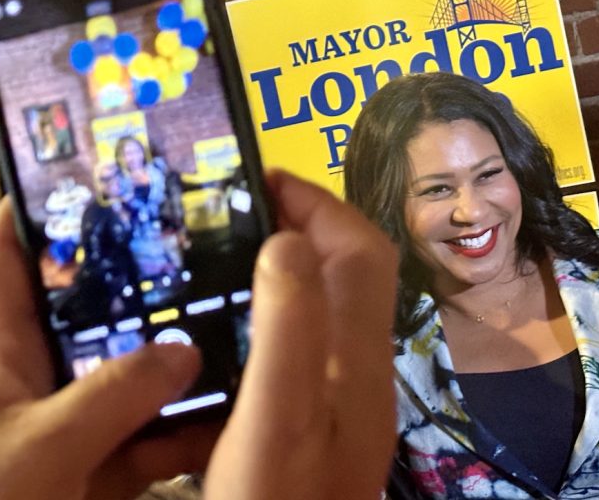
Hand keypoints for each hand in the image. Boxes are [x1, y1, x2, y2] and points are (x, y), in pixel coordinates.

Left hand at [0, 198, 218, 499]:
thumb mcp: (35, 449)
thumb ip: (111, 397)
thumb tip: (186, 350)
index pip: (6, 262)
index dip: (35, 210)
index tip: (90, 174)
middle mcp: (39, 381)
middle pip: (88, 313)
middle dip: (138, 283)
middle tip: (199, 247)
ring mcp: (74, 428)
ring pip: (131, 376)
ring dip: (176, 357)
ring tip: (234, 318)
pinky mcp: (102, 471)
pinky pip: (151, 435)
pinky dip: (188, 424)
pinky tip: (233, 406)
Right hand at [204, 171, 398, 499]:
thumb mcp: (277, 419)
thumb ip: (288, 328)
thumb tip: (288, 241)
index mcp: (356, 360)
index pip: (358, 250)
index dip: (319, 203)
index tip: (262, 179)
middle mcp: (361, 369)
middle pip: (351, 269)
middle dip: (306, 221)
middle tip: (241, 205)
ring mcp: (346, 392)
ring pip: (332, 298)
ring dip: (294, 259)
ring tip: (236, 243)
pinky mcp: (323, 414)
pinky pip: (310, 332)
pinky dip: (282, 301)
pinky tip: (242, 313)